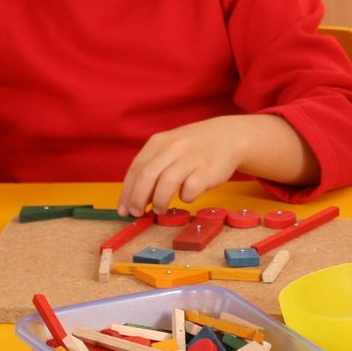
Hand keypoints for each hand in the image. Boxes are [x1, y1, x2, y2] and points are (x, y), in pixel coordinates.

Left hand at [118, 115, 251, 213]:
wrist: (229, 136)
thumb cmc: (193, 148)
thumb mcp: (170, 148)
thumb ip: (153, 167)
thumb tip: (134, 200)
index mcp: (158, 142)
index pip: (136, 169)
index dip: (126, 193)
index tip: (123, 210)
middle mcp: (173, 147)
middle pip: (147, 176)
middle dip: (137, 199)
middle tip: (137, 213)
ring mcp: (191, 158)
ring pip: (166, 183)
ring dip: (159, 201)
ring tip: (159, 209)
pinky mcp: (207, 170)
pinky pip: (190, 189)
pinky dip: (185, 197)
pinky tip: (187, 196)